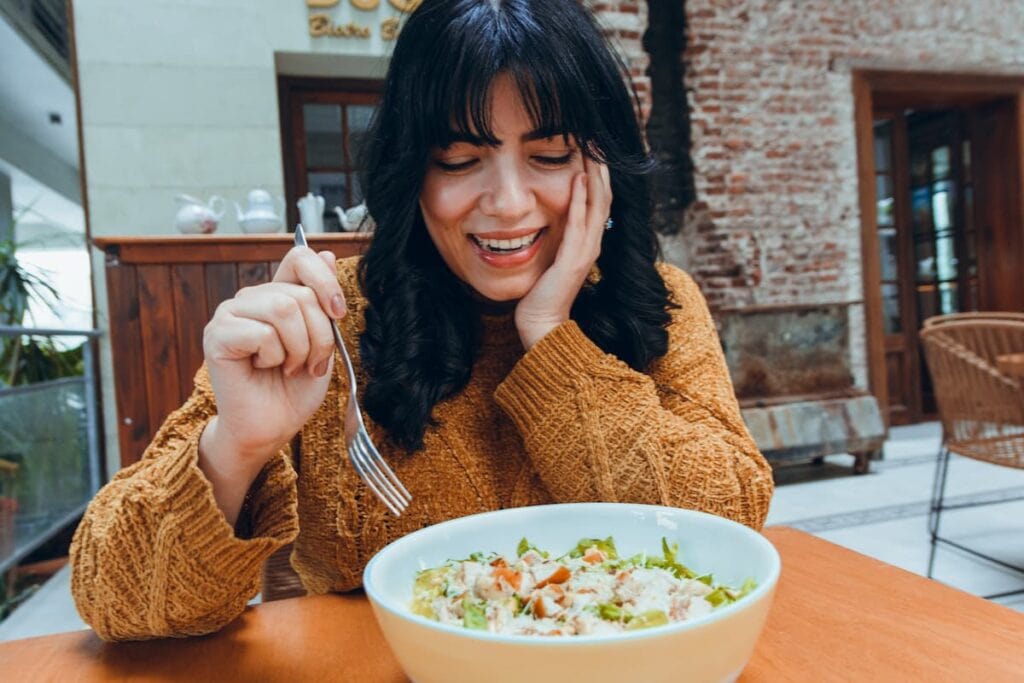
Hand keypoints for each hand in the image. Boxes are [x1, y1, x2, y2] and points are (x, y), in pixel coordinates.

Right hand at [201, 247, 345, 473]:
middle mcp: (250, 298)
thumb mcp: (322, 341)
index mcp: (275, 295)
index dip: (325, 281)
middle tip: (308, 364)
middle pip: (300, 293)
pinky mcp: (217, 335)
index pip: (300, 257)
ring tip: (288, 367)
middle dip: (319, 336)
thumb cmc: (294, 389)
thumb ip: (322, 301)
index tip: (337, 313)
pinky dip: (275, 358)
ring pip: (284, 309)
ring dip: (299, 348)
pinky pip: (263, 333)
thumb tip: (326, 254)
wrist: (271, 428)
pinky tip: (263, 370)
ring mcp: (229, 314)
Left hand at [515, 154, 611, 348]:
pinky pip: (579, 223)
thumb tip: (547, 218)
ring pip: (598, 204)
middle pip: (605, 196)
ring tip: (594, 147)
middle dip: (602, 166)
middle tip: (598, 137)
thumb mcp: (551, 257)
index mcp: (588, 241)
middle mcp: (593, 243)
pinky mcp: (574, 259)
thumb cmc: (542, 294)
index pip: (599, 200)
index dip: (599, 173)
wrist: (543, 324)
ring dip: (596, 174)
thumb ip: (555, 238)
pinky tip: (579, 177)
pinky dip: (580, 199)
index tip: (593, 147)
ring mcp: (586, 251)